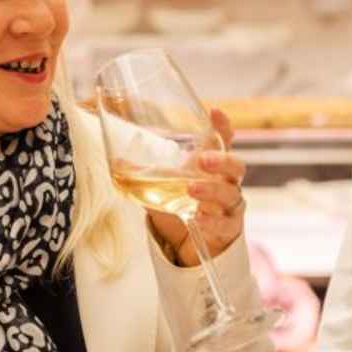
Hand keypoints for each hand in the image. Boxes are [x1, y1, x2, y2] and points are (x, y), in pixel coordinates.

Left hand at [148, 109, 246, 267]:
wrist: (191, 239)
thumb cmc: (180, 201)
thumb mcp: (162, 183)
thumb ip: (143, 172)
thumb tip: (115, 161)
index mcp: (213, 165)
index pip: (223, 140)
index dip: (222, 126)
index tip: (213, 112)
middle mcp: (226, 182)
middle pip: (236, 166)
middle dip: (222, 161)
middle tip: (202, 159)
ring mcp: (229, 206)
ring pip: (230, 195)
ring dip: (211, 190)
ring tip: (191, 188)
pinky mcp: (227, 229)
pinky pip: (225, 224)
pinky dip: (212, 221)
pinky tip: (199, 218)